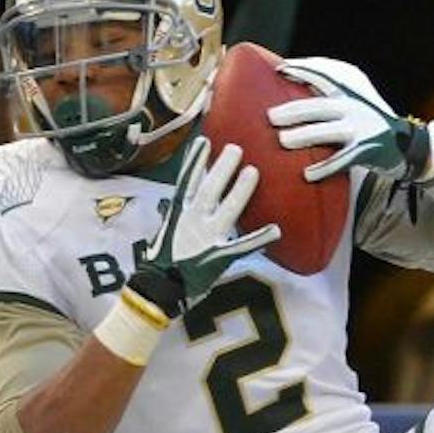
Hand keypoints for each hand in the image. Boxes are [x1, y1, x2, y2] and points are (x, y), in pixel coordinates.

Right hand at [128, 138, 276, 314]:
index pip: (187, 181)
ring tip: (253, 171)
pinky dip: (259, 239)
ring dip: (241, 191)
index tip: (204, 141)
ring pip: (227, 209)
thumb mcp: (163, 234)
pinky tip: (276, 230)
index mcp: (178, 215)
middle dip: (222, 168)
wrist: (157, 291)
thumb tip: (170, 206)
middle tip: (236, 148)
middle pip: (209, 189)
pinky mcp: (219, 257)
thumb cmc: (159, 264)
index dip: (195, 161)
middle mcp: (192, 221)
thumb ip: (171, 218)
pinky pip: (243, 246)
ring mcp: (207, 238)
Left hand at [269, 65, 429, 182]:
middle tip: (271, 117)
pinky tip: (307, 174)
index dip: (302, 69)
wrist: (405, 144)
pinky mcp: (367, 150)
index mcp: (352, 88)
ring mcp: (362, 128)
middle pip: (318, 106)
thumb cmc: (368, 119)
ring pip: (327, 132)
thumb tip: (290, 80)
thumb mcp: (355, 97)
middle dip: (292, 111)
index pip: (324, 73)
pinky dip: (323, 168)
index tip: (281, 70)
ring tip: (283, 141)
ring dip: (303, 136)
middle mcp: (356, 105)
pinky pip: (341, 160)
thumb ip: (330, 89)